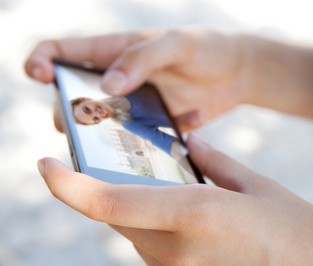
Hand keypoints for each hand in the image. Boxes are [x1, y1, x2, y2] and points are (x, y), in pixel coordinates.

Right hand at [25, 28, 250, 131]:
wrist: (237, 71)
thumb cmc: (206, 48)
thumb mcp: (176, 44)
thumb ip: (141, 58)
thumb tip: (105, 86)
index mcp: (114, 52)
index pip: (62, 52)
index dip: (41, 61)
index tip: (39, 75)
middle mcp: (118, 82)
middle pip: (74, 100)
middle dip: (74, 113)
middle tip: (97, 119)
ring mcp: (134, 107)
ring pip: (106, 128)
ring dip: (118, 134)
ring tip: (149, 125)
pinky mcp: (154, 127)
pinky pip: (146, 138)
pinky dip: (168, 133)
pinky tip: (196, 115)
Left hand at [37, 132, 312, 265]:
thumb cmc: (306, 235)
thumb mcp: (262, 187)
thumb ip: (217, 164)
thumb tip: (192, 147)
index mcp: (197, 216)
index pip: (109, 204)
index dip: (68, 185)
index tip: (48, 165)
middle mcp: (181, 255)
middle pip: (121, 219)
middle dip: (117, 193)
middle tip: (133, 172)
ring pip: (140, 242)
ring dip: (145, 216)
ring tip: (178, 199)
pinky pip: (162, 262)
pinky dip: (165, 239)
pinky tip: (197, 230)